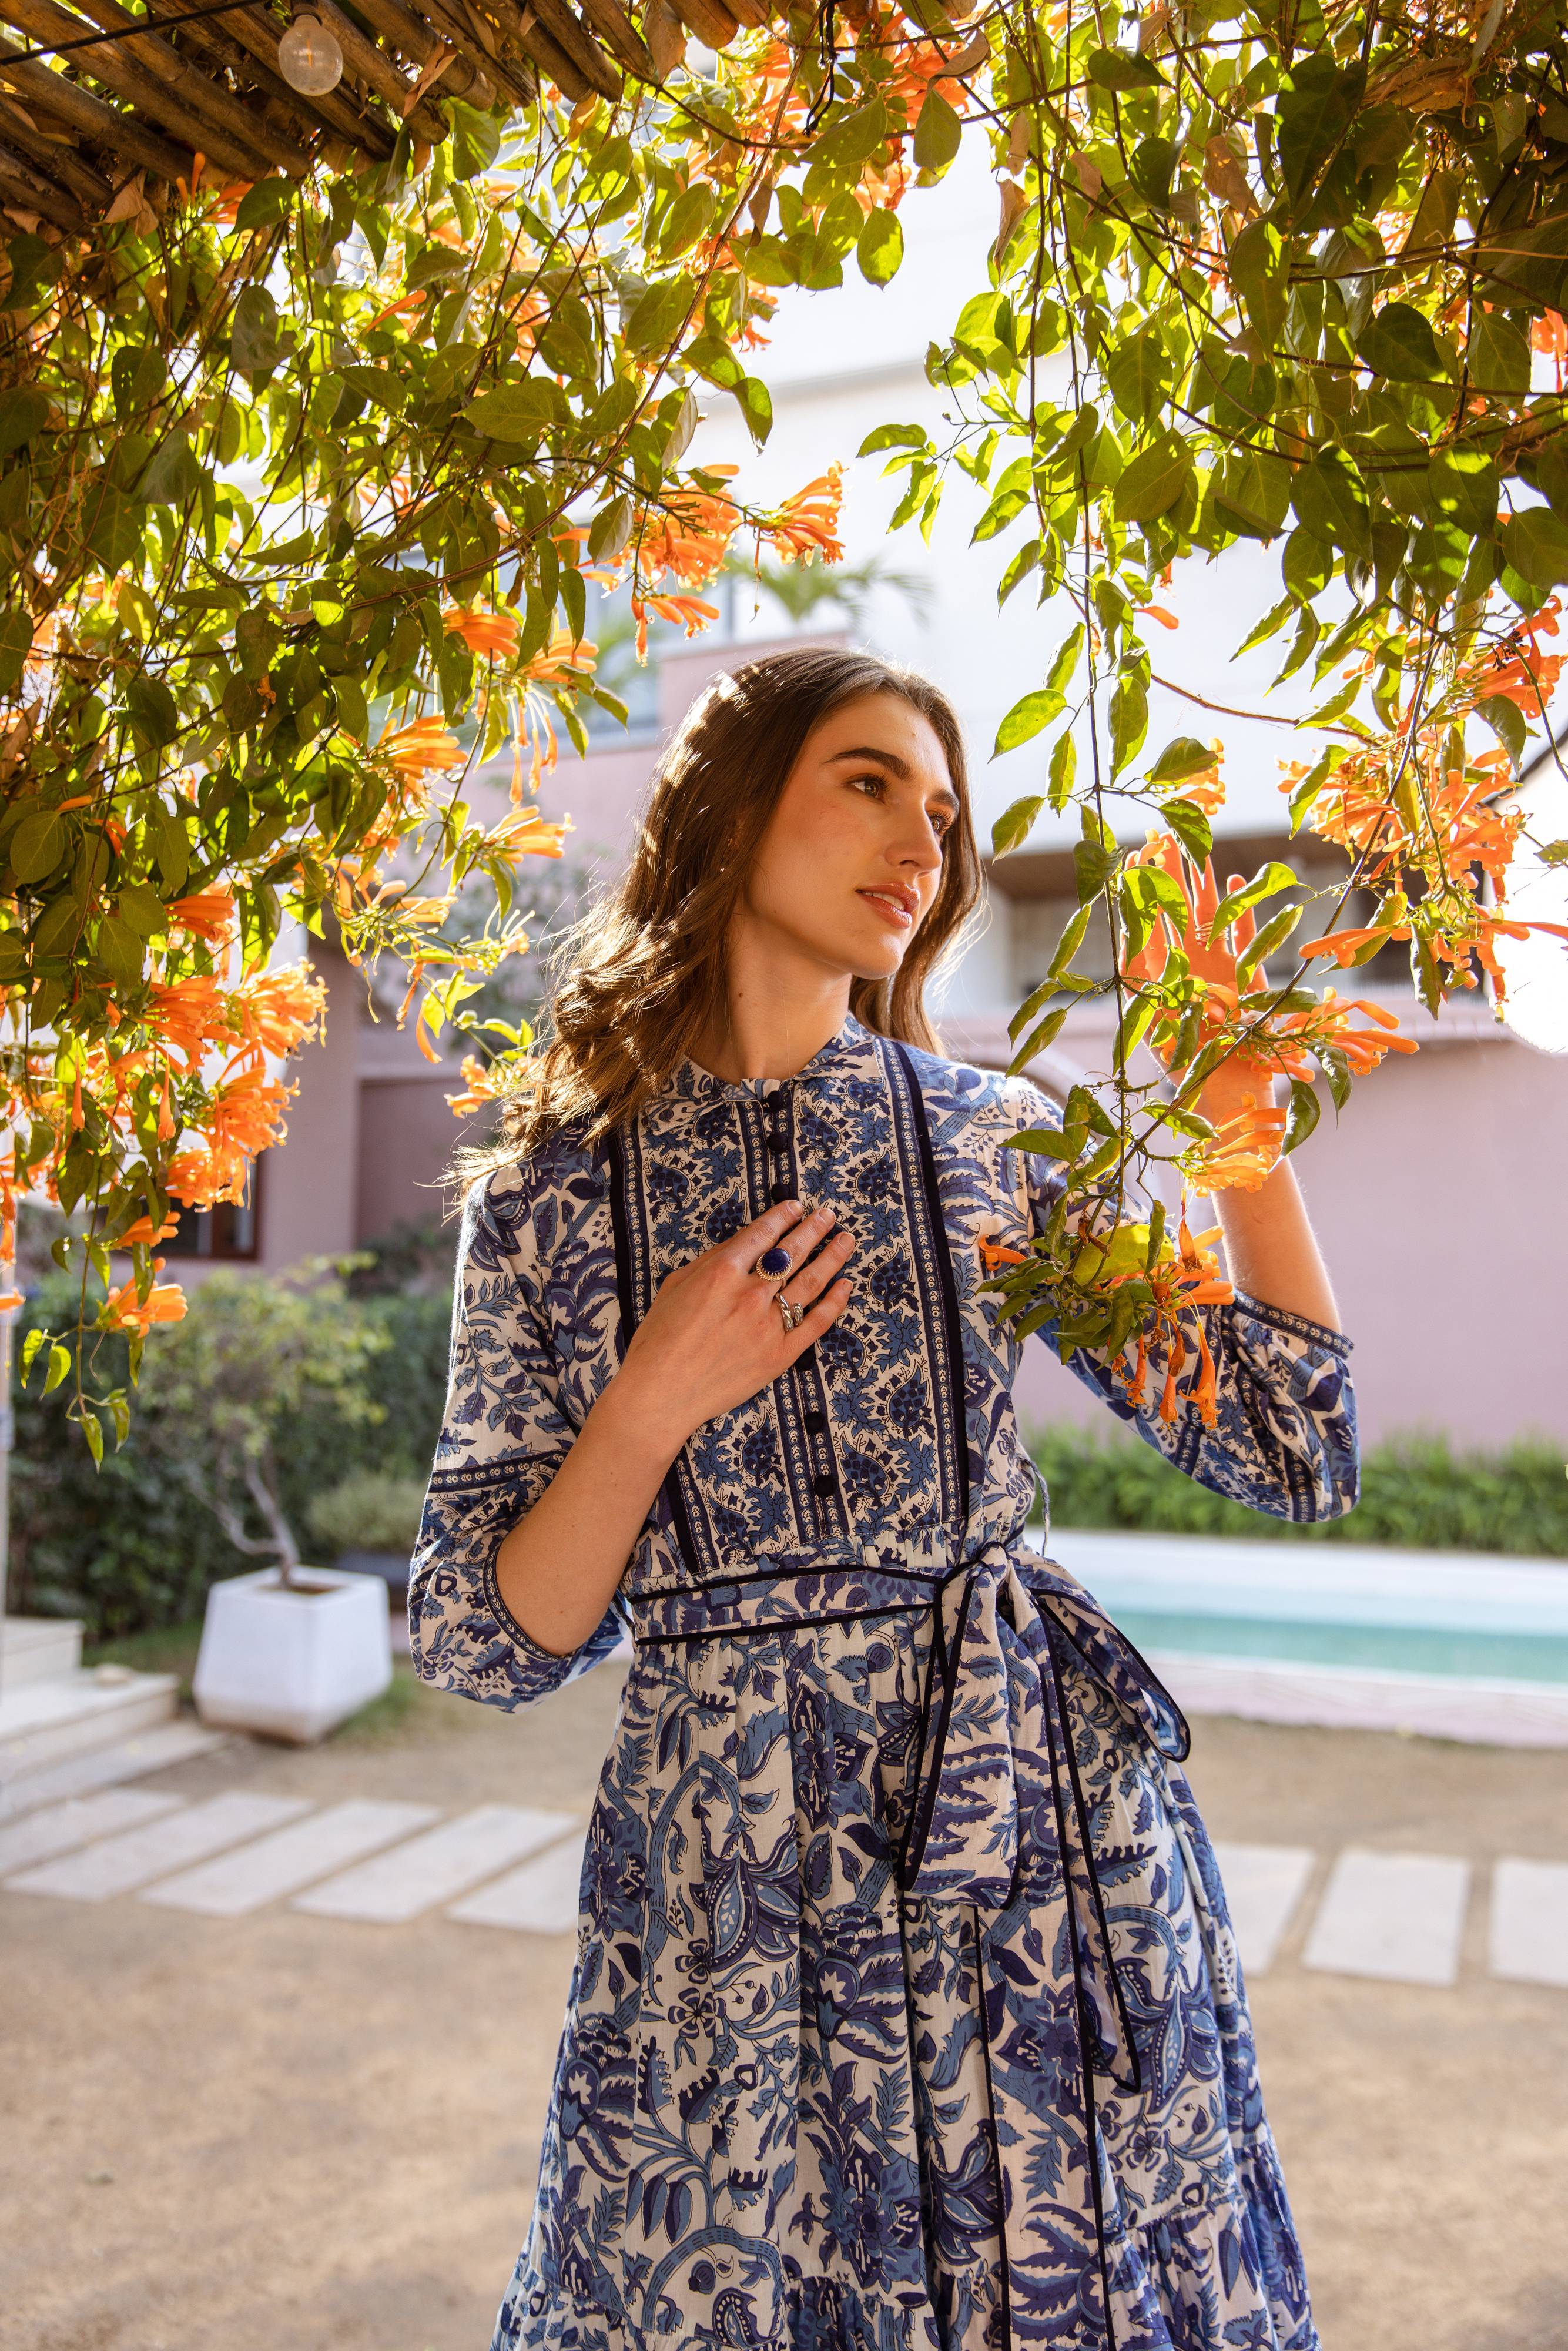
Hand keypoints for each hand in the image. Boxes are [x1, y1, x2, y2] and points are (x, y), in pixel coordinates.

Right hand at [614, 1197, 855, 1451]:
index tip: (797, 1207)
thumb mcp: (675, 1286)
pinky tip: (846, 1284)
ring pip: (812, 1281)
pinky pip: (817, 1322)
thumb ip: (710, 1261)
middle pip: (793, 1252)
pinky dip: (835, 1301)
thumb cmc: (659, 1340)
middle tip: (828, 1215)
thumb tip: (742, 1244)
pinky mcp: (781, 1355)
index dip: (783, 1216)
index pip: (763, 1234)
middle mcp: (750, 1295)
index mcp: (722, 1273)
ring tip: (846, 1240)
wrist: (661, 1393)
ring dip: (833, 1256)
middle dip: (814, 1228)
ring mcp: (769, 1325)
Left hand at [1123, 836, 1287, 1190]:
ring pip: (1206, 918)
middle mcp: (1184, 971)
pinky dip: (1238, 906)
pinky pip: (1242, 933)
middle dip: (1169, 876)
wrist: (1229, 1096)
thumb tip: (1128, 936)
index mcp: (1157, 981)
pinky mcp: (1246, 978)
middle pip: (1173, 914)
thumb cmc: (1188, 1068)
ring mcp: (1215, 972)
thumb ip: (1142, 980)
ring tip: (1195, 848)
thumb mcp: (1155, 1021)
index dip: (1139, 892)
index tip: (1134, 856)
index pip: (1143, 926)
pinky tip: (1232, 877)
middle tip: (1163, 836)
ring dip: (1200, 884)